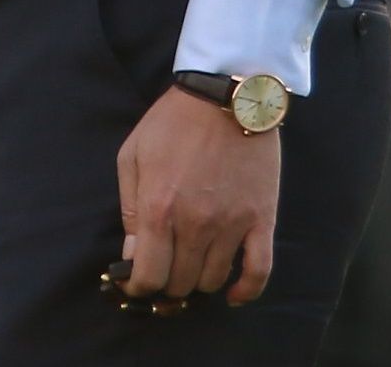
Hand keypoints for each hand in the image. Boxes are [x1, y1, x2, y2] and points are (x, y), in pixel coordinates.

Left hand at [114, 86, 279, 306]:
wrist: (225, 95)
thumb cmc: (172, 123)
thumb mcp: (133, 155)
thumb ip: (129, 208)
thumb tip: (132, 253)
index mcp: (158, 209)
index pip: (148, 275)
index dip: (139, 288)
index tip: (136, 285)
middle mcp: (195, 224)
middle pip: (180, 283)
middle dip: (166, 284)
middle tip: (164, 272)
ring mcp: (232, 225)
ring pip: (213, 280)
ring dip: (198, 282)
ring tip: (191, 268)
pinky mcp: (261, 220)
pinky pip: (259, 271)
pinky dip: (246, 291)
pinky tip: (233, 295)